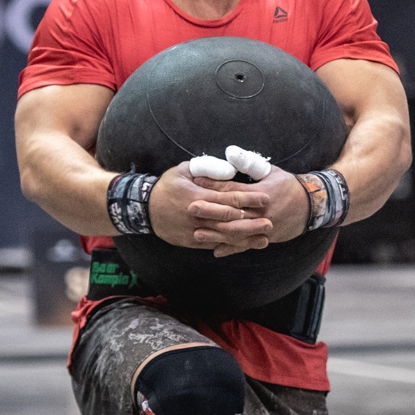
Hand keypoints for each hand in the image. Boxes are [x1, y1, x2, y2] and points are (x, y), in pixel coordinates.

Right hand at [148, 163, 273, 255]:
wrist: (144, 210)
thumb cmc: (168, 186)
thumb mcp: (183, 170)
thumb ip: (207, 168)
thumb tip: (230, 171)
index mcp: (197, 195)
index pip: (228, 198)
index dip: (248, 199)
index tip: (266, 198)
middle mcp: (197, 215)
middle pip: (229, 221)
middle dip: (251, 222)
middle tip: (271, 221)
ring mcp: (194, 231)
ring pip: (224, 236)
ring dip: (245, 238)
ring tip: (265, 239)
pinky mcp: (192, 242)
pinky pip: (215, 245)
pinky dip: (231, 246)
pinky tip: (246, 246)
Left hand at [194, 168, 309, 255]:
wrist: (311, 206)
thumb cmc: (288, 185)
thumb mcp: (271, 171)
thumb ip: (249, 163)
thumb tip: (230, 152)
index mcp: (261, 193)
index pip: (234, 189)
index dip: (214, 185)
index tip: (196, 181)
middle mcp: (262, 211)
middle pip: (232, 212)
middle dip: (210, 211)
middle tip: (190, 208)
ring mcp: (264, 227)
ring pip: (237, 232)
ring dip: (216, 233)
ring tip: (197, 232)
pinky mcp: (266, 237)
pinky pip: (246, 245)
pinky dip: (231, 248)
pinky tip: (215, 250)